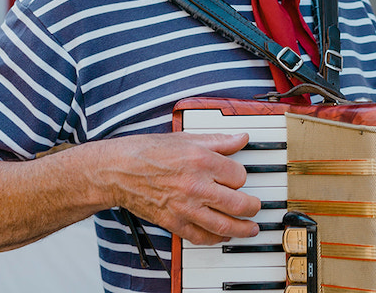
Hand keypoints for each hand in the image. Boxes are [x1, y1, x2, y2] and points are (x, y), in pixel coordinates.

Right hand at [98, 132, 260, 245]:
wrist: (119, 170)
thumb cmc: (149, 152)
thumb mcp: (187, 138)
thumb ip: (218, 141)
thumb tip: (241, 138)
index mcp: (202, 161)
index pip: (239, 175)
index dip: (242, 176)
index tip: (238, 177)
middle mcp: (197, 186)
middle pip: (238, 203)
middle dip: (252, 207)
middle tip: (256, 207)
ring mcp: (186, 207)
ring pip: (224, 224)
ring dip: (242, 229)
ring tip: (251, 228)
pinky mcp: (174, 222)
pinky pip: (201, 237)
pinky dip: (216, 238)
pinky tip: (223, 235)